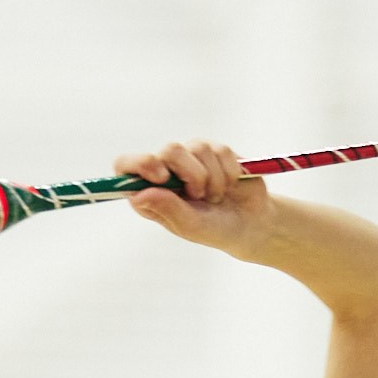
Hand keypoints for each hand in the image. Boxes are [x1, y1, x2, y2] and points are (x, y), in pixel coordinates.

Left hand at [116, 139, 273, 259]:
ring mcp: (190, 157)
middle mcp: (167, 170)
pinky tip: (231, 185)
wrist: (250, 224)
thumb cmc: (214, 230)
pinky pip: (220, 150)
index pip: (127, 165)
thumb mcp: (190, 226)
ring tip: (217, 196)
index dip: (141, 164)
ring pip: (198, 148)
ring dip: (214, 179)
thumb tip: (140, 195)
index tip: (162, 176)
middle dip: (192, 174)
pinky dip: (229, 172)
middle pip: (169, 150)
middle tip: (200, 196)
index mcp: (151, 190)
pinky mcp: (214, 150)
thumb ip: (167, 209)